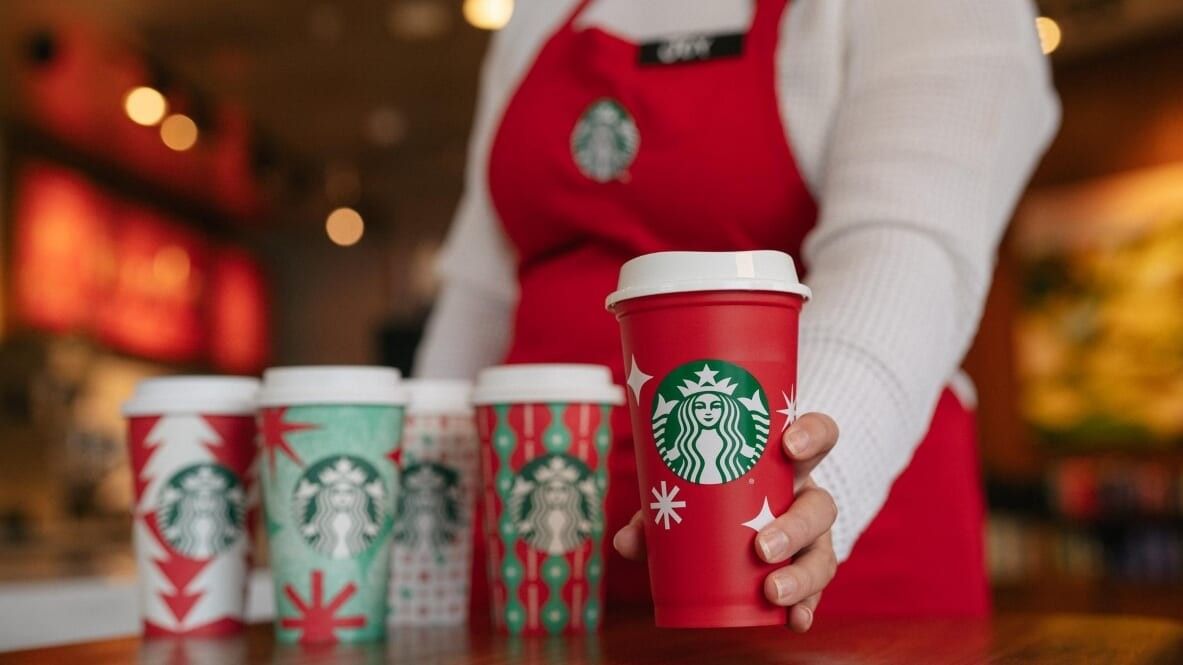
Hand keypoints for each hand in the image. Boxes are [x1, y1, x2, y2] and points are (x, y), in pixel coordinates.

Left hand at [613, 412, 839, 632]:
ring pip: (823, 554)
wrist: (734, 523)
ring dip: (802, 575)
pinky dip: (807, 606)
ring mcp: (812, 538)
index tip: (787, 445)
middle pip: (821, 506)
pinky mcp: (807, 570)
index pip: (818, 436)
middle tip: (762, 548)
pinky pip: (816, 590)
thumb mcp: (688, 496)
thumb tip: (623, 542)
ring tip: (772, 591)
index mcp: (784, 464)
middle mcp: (806, 498)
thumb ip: (657, 516)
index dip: (812, 435)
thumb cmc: (711, 496)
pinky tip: (795, 620)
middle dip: (796, 527)